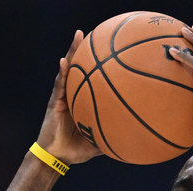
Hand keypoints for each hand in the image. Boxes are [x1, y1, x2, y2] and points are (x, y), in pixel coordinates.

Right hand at [35, 31, 102, 165]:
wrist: (58, 156)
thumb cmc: (77, 149)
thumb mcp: (101, 141)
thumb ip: (115, 136)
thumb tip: (137, 139)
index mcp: (85, 100)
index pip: (94, 79)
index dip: (100, 65)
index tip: (112, 50)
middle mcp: (74, 94)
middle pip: (82, 67)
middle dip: (88, 50)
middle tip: (97, 33)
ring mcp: (64, 95)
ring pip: (69, 69)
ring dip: (73, 52)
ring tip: (79, 36)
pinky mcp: (55, 101)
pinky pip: (59, 84)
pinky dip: (61, 72)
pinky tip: (64, 61)